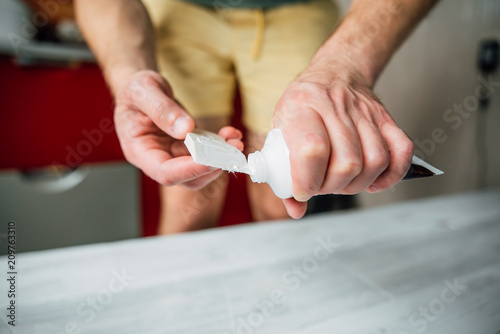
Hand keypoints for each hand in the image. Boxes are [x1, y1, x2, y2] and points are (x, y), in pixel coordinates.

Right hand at [114, 70, 242, 189]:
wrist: (142, 88)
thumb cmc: (136, 89)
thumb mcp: (143, 90)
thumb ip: (161, 109)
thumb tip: (186, 129)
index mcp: (139, 151)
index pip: (165, 172)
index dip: (190, 170)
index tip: (212, 159)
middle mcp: (157, 159)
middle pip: (187, 178)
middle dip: (212, 167)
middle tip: (233, 149)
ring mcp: (173, 156)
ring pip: (200, 169)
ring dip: (221, 158)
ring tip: (236, 141)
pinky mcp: (187, 149)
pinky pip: (206, 154)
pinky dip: (221, 147)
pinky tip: (231, 133)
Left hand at [273, 65, 413, 217]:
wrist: (335, 73)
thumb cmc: (303, 107)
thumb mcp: (279, 130)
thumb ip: (282, 172)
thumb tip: (295, 209)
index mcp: (301, 106)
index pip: (312, 149)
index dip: (307, 180)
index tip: (302, 189)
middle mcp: (335, 106)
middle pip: (347, 162)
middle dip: (332, 187)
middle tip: (320, 185)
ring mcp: (365, 112)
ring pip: (374, 161)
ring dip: (357, 184)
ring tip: (341, 182)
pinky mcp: (386, 119)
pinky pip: (402, 151)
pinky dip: (391, 175)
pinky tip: (373, 181)